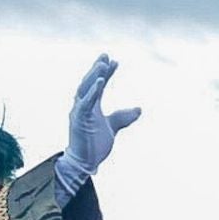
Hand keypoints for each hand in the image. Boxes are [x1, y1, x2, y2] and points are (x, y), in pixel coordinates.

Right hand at [65, 54, 140, 173]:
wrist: (85, 163)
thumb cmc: (94, 145)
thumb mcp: (113, 127)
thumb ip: (123, 117)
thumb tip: (139, 109)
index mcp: (91, 106)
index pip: (98, 85)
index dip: (106, 73)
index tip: (115, 61)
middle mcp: (83, 106)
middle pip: (89, 83)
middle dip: (97, 69)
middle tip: (106, 55)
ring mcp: (79, 112)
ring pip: (85, 89)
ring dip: (94, 76)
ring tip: (103, 64)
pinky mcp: (79, 119)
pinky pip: (85, 102)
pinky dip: (92, 91)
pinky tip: (101, 82)